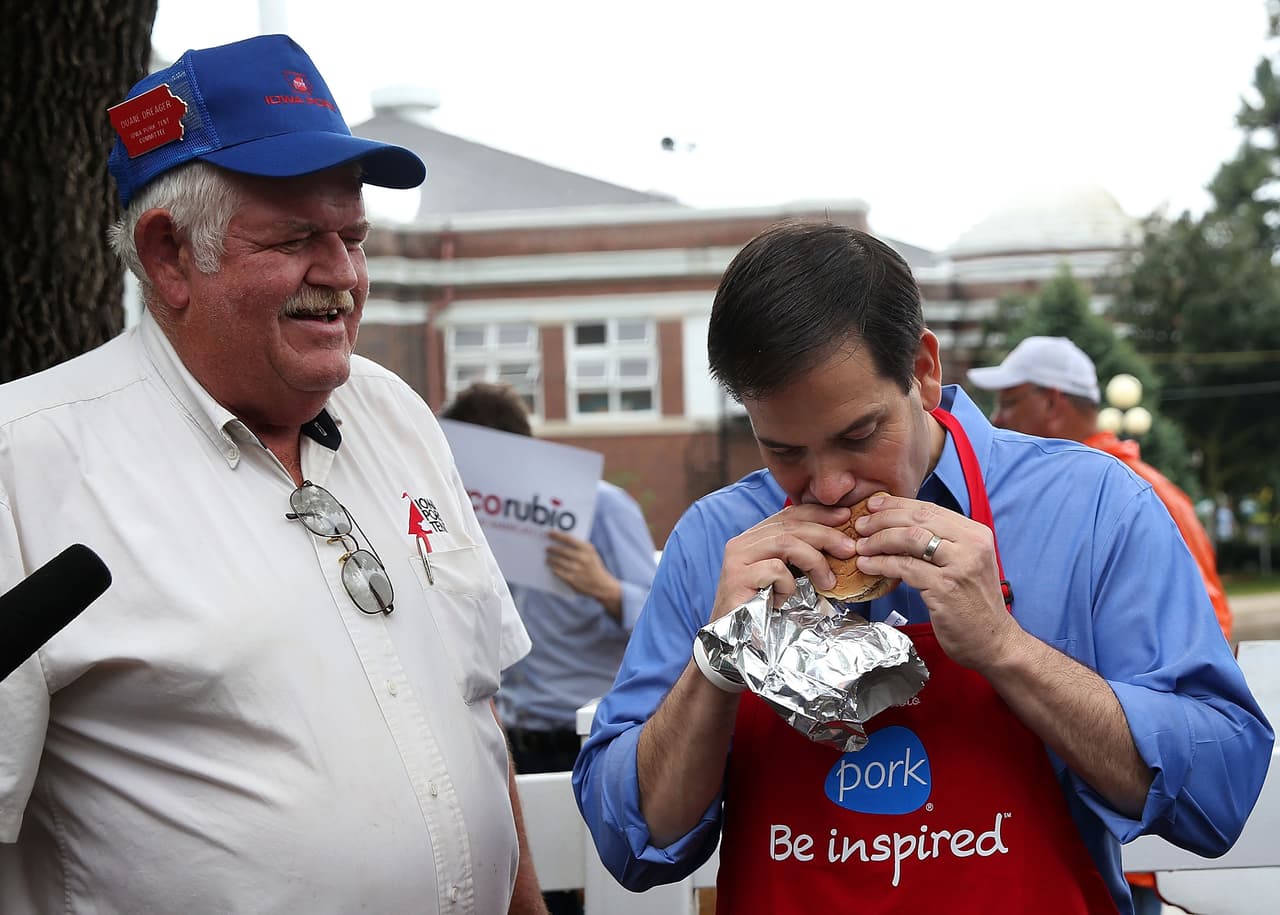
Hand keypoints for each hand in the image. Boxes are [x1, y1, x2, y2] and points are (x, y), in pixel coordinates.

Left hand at [546, 531, 616, 604]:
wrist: (601, 585)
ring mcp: (576, 569)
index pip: (569, 539)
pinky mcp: (571, 580)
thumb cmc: (593, 566)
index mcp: (587, 549)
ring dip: (550, 559)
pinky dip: (553, 568)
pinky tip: (552, 567)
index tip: (549, 533)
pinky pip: (558, 572)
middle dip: (552, 549)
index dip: (557, 535)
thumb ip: (579, 546)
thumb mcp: (591, 553)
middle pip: (561, 550)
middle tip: (547, 548)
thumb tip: (561, 540)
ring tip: (548, 558)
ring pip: (557, 561)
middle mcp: (581, 558)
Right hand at [710, 503, 856, 622]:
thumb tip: (841, 545)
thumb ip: (802, 559)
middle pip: (789, 526)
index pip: (788, 514)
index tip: (846, 516)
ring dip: (814, 560)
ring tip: (828, 581)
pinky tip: (784, 600)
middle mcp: (742, 543)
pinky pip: (775, 570)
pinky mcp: (737, 577)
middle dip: (825, 534)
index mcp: (754, 539)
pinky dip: (788, 585)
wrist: (732, 644)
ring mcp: (737, 559)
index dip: (818, 513)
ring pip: (784, 542)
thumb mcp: (788, 579)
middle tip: (849, 548)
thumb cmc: (763, 612)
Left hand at [850, 494, 1020, 670]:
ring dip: (879, 540)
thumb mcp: (965, 562)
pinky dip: (881, 564)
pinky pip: (905, 567)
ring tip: (862, 546)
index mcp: (976, 534)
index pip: (929, 508)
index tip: (874, 505)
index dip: (896, 505)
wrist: (992, 640)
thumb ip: (941, 542)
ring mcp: (960, 566)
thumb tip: (899, 524)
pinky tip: (867, 565)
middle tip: (861, 525)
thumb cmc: (972, 603)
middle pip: (918, 519)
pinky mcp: (945, 588)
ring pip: (910, 538)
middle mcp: (971, 545)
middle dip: (883, 519)